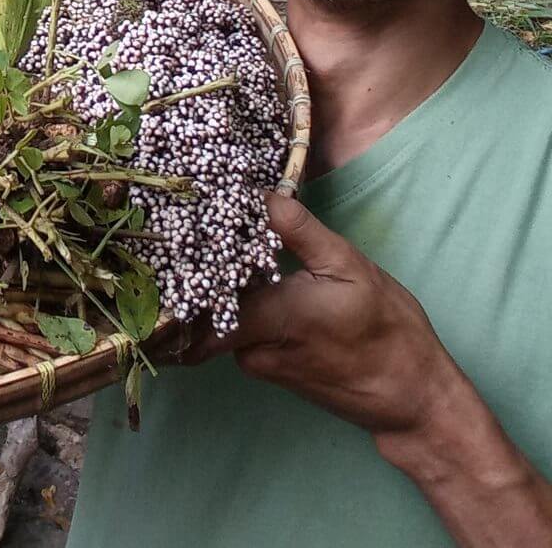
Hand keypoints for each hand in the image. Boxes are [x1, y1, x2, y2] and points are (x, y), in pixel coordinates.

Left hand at [178, 191, 461, 437]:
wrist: (410, 398)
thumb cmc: (388, 330)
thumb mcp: (351, 269)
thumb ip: (301, 233)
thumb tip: (263, 196)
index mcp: (274, 316)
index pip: (209, 287)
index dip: (192, 255)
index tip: (183, 223)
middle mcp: (253, 346)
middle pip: (204, 305)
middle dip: (198, 270)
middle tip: (189, 232)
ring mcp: (256, 363)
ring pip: (218, 319)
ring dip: (219, 287)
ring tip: (219, 247)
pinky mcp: (264, 369)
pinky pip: (236, 332)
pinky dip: (238, 306)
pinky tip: (249, 281)